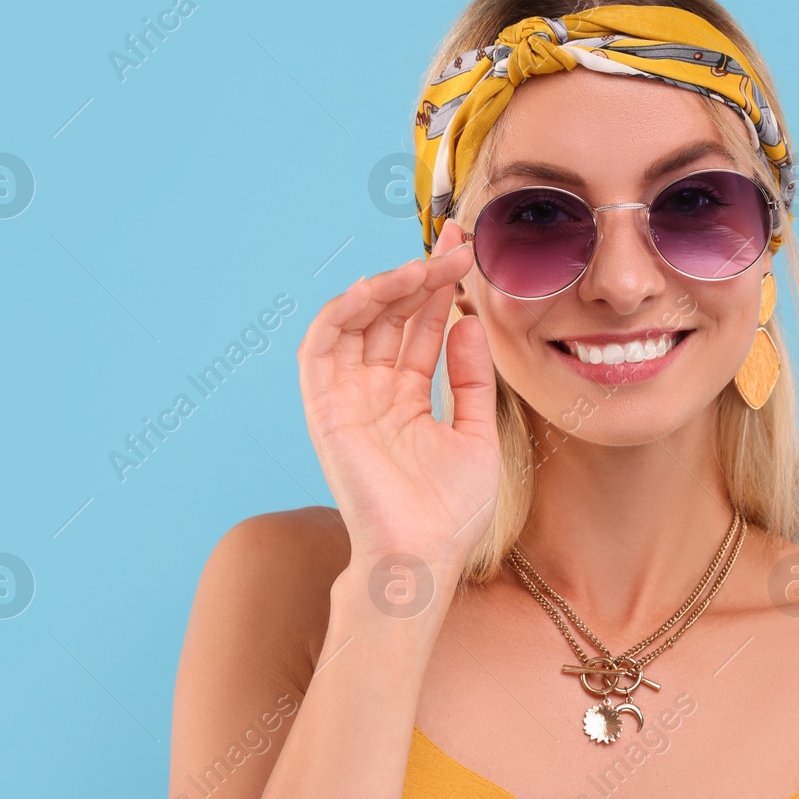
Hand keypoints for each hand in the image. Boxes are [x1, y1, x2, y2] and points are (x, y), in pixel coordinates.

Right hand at [296, 221, 498, 572]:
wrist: (422, 557)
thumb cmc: (450, 512)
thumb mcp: (476, 433)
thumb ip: (471, 378)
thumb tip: (466, 322)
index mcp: (407, 398)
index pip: (420, 327)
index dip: (440, 287)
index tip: (467, 250)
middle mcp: (374, 391)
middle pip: (391, 316)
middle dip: (420, 274)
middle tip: (455, 242)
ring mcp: (348, 398)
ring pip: (356, 322)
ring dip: (385, 286)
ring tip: (424, 264)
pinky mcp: (325, 408)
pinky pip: (323, 348)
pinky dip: (343, 312)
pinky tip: (376, 288)